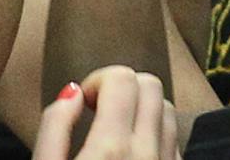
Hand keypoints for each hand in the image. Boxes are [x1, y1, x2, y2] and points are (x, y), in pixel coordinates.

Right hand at [34, 69, 178, 159]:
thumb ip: (54, 126)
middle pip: (151, 85)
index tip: (84, 101)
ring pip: (168, 110)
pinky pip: (175, 139)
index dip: (98, 79)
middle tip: (100, 110)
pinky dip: (156, 133)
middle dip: (123, 88)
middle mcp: (148, 153)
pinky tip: (133, 150)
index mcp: (112, 147)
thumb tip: (72, 91)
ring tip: (117, 129)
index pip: (122, 77)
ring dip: (142, 109)